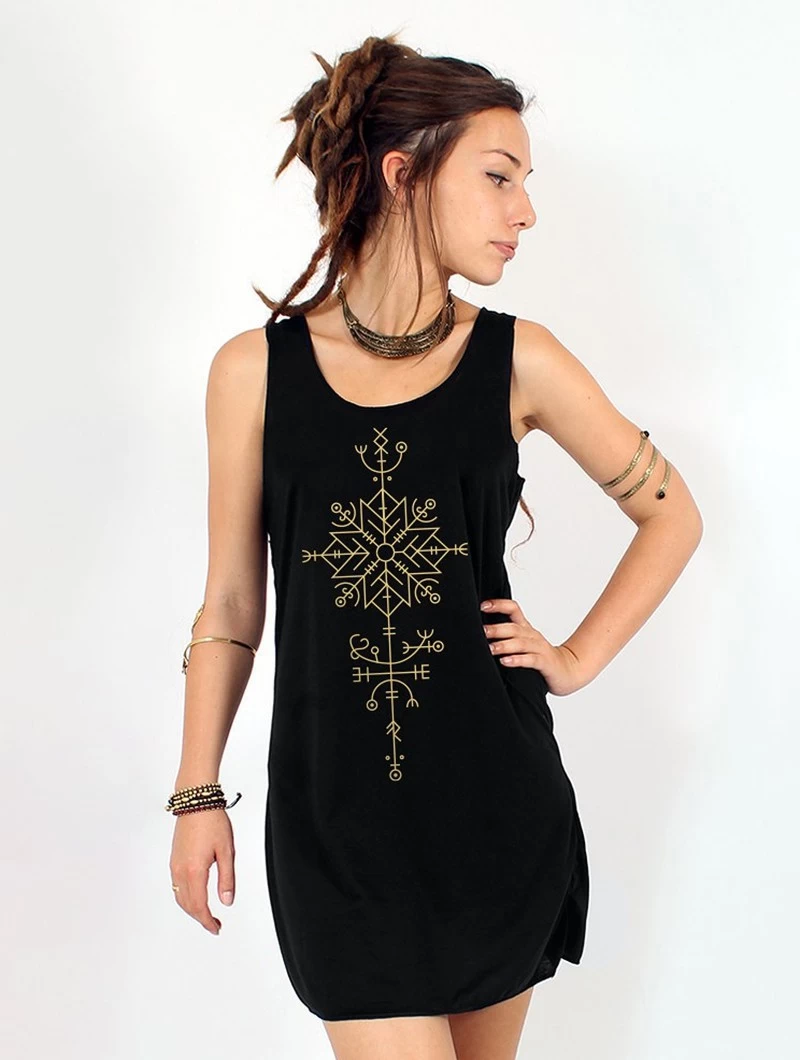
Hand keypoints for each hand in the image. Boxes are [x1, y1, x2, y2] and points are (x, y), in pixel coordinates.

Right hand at [169, 808, 235, 934]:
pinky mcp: (173, 859)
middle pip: (187, 905)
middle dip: (200, 918)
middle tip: (214, 924)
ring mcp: (174, 865)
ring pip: (179, 897)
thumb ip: (227, 878)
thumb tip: (227, 901)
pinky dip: (185, 897)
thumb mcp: (227, 851)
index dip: (207, 921)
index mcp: (194, 871)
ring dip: (191, 909)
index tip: (216, 928)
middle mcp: (180, 871)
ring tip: (206, 913)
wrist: (196, 801)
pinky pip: (176, 886)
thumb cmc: (212, 821)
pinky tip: (195, 896)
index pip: (199, 906)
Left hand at [480, 597, 587, 695]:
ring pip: (521, 643)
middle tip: (481, 631)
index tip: (483, 606)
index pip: (513, 609)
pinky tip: (505, 661)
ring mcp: (540, 648)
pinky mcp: (545, 663)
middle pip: (514, 627)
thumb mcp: (523, 644)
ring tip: (491, 648)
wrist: (568, 670)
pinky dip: (518, 660)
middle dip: (497, 628)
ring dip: (504, 645)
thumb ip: (506, 637)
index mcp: (525, 628)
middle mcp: (532, 635)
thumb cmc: (540, 657)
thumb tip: (480, 633)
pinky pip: (531, 660)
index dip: (499, 605)